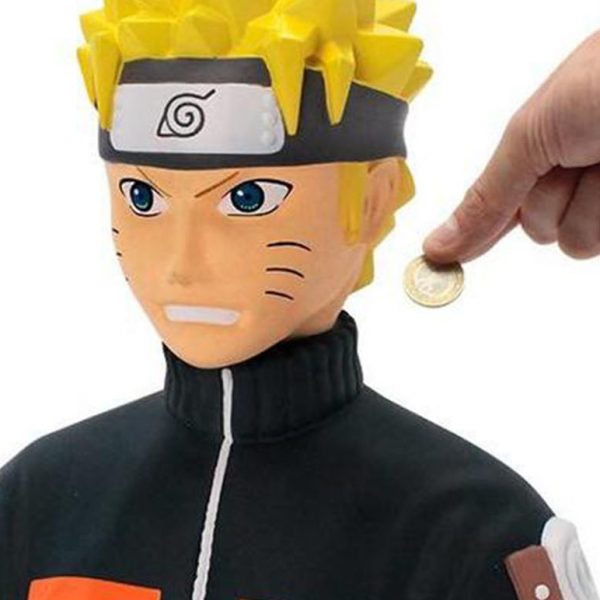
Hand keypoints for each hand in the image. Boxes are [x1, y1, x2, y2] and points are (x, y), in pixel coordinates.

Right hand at [424, 31, 599, 263]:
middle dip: (556, 203)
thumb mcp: (528, 138)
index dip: (476, 234)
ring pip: (581, 243)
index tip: (442, 264)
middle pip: (542, 231)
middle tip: (577, 157)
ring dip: (594, 207)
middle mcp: (572, 176)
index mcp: (540, 153)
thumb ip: (486, 199)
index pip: (496, 209)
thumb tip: (437, 243)